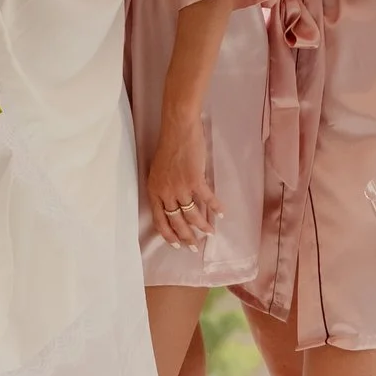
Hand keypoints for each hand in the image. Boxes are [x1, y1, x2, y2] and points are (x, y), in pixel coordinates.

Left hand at [147, 119, 220, 247]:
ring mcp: (181, 187)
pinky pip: (207, 199)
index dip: (168, 235)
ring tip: (210, 233)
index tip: (176, 245)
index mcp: (154, 191)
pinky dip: (215, 208)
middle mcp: (166, 192)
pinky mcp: (195, 180)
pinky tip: (221, 214)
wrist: (178, 129)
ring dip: (202, 226)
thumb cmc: (168, 147)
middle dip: (187, 237)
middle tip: (194, 246)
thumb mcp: (158, 171)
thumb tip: (173, 203)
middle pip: (176, 222)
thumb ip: (163, 188)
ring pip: (192, 215)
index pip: (160, 220)